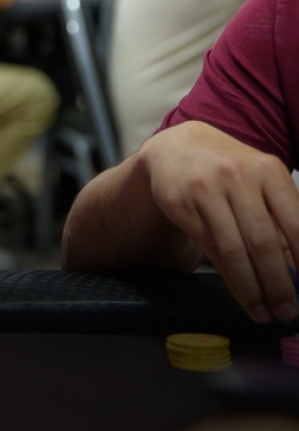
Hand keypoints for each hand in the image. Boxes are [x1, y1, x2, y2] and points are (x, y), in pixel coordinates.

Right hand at [140, 121, 298, 321]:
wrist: (176, 148)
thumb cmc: (229, 171)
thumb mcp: (260, 183)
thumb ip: (279, 219)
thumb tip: (296, 272)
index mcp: (267, 170)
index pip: (294, 223)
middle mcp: (237, 177)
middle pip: (262, 240)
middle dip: (278, 282)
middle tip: (288, 312)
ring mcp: (205, 190)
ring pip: (232, 249)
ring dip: (251, 287)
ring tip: (264, 313)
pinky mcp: (180, 205)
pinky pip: (209, 249)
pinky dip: (229, 277)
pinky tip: (241, 294)